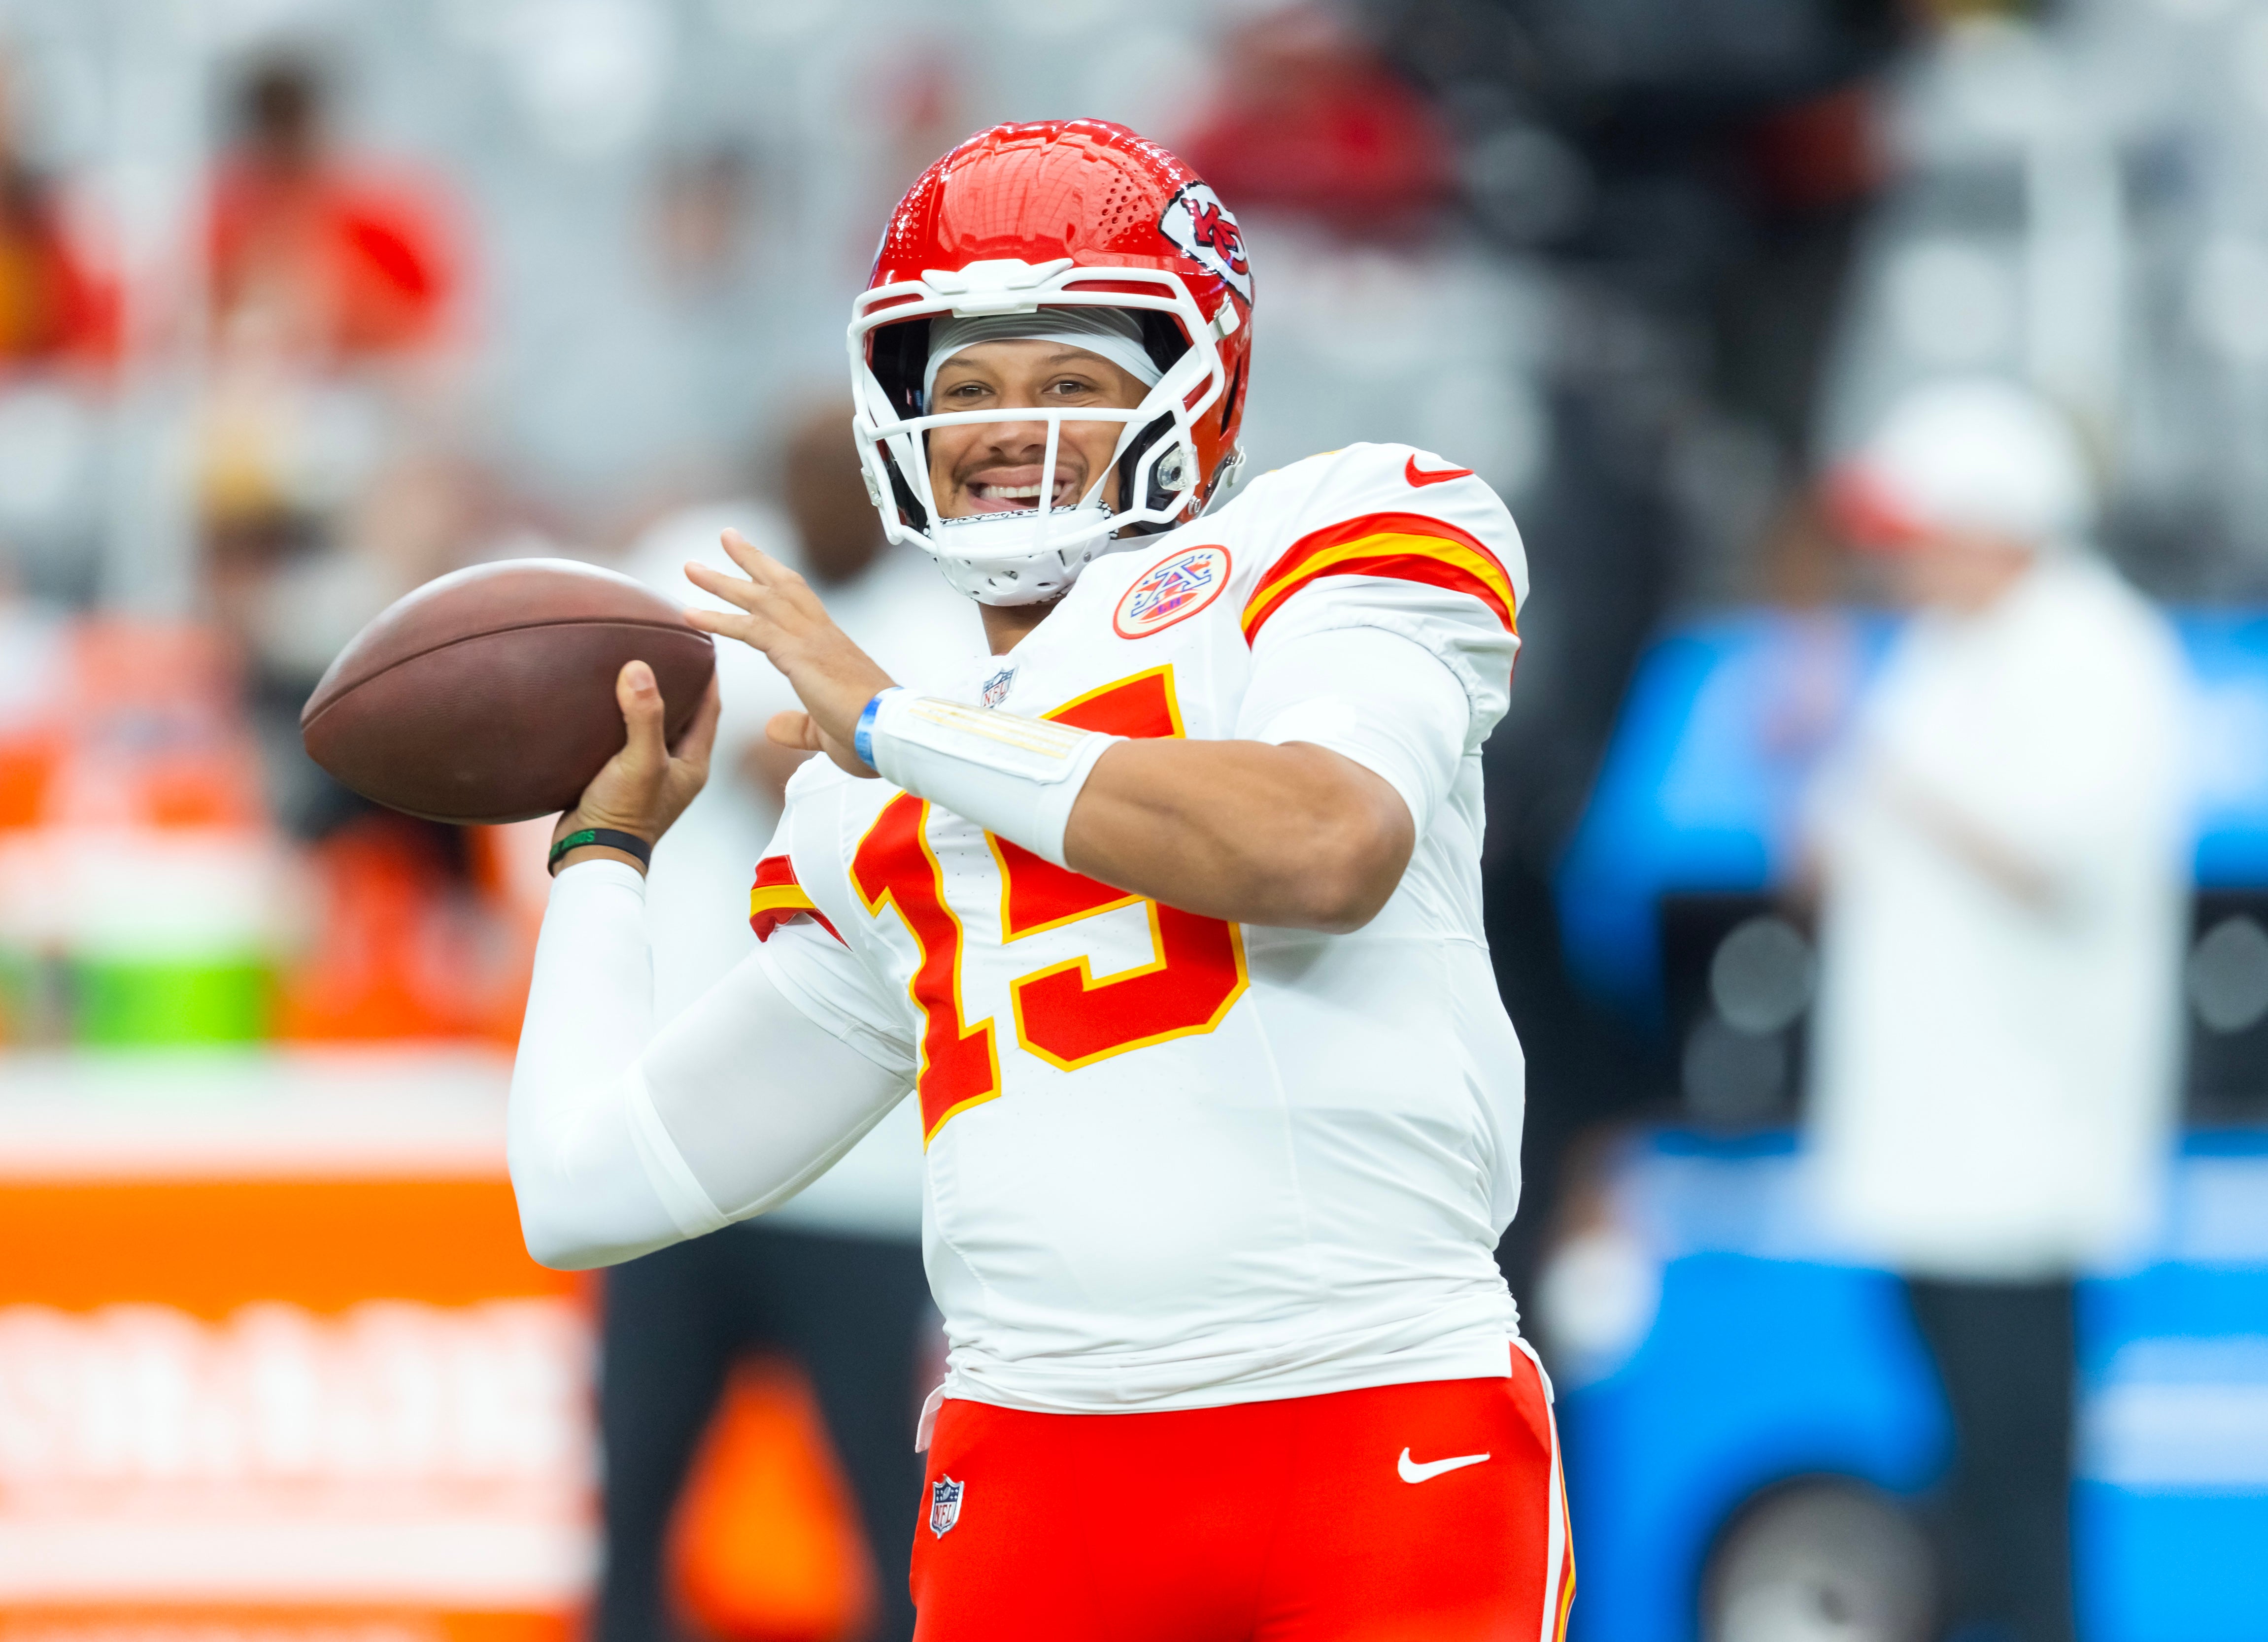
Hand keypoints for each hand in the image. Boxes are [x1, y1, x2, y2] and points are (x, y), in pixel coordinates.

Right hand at [551, 662, 721, 872]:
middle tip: (666, 646)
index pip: (710, 707)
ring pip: (654, 724)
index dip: (708, 674)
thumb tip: (639, 669)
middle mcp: (675, 766)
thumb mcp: (639, 761)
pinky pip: (625, 737)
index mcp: (693, 763)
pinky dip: (620, 716)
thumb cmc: (623, 815)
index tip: (700, 643)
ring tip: (634, 664)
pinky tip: (602, 698)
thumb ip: (644, 717)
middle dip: (679, 681)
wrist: (589, 853)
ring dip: (648, 698)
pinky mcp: (620, 776)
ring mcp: (648, 772)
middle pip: (685, 713)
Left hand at [684, 529, 892, 777]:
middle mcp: (821, 635)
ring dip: (724, 581)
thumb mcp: (824, 732)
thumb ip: (797, 727)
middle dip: (752, 560)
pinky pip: (750, 629)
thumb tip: (773, 727)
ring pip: (763, 598)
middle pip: (782, 584)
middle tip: (727, 537)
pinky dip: (718, 619)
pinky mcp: (799, 654)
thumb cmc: (869, 736)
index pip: (800, 605)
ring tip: (693, 567)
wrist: (891, 733)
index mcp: (830, 648)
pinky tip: (690, 614)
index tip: (756, 567)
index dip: (775, 583)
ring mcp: (810, 640)